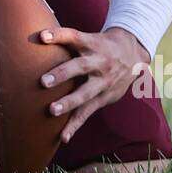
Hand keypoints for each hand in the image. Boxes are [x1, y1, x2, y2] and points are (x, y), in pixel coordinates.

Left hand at [39, 26, 148, 143]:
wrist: (134, 54)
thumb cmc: (100, 45)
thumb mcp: (89, 37)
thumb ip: (68, 40)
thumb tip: (37, 36)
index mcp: (93, 44)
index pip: (75, 36)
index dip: (59, 35)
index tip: (42, 36)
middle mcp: (100, 62)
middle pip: (81, 66)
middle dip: (63, 74)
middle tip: (43, 82)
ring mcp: (103, 81)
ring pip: (86, 93)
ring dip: (69, 102)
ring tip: (52, 111)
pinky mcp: (104, 98)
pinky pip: (88, 112)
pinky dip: (75, 125)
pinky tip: (63, 137)